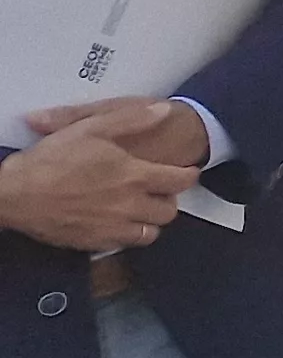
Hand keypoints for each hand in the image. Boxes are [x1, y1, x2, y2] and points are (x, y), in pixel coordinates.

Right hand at [0, 100, 197, 251]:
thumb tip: (163, 111)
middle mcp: (129, 205)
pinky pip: (124, 245)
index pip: (180, 181)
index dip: (189, 175)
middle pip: (169, 211)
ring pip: (150, 233)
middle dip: (169, 200)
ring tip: (141, 208)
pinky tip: (117, 223)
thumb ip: (131, 119)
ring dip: (150, 221)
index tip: (188, 172)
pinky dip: (127, 235)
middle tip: (159, 190)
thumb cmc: (51, 159)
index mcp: (134, 176)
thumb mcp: (91, 127)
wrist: (14, 194)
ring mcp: (111, 228)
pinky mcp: (93, 244)